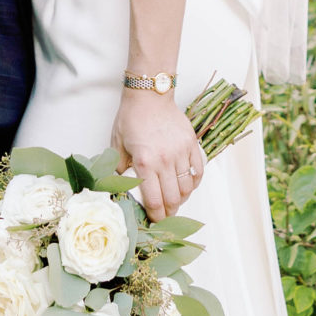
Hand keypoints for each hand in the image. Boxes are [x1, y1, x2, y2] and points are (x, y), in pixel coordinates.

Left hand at [112, 88, 204, 218]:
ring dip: (182, 199)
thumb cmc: (131, 118)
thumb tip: (120, 188)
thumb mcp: (117, 145)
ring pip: (187, 188)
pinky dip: (194, 183)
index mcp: (144, 162)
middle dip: (169, 212)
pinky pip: (198, 171)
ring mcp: (180, 152)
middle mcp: (164, 160)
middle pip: (172, 198)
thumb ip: (119, 169)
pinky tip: (187, 186)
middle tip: (165, 216)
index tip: (154, 220)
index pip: (154, 200)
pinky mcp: (191, 144)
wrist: (150, 95)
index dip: (155, 216)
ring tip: (175, 201)